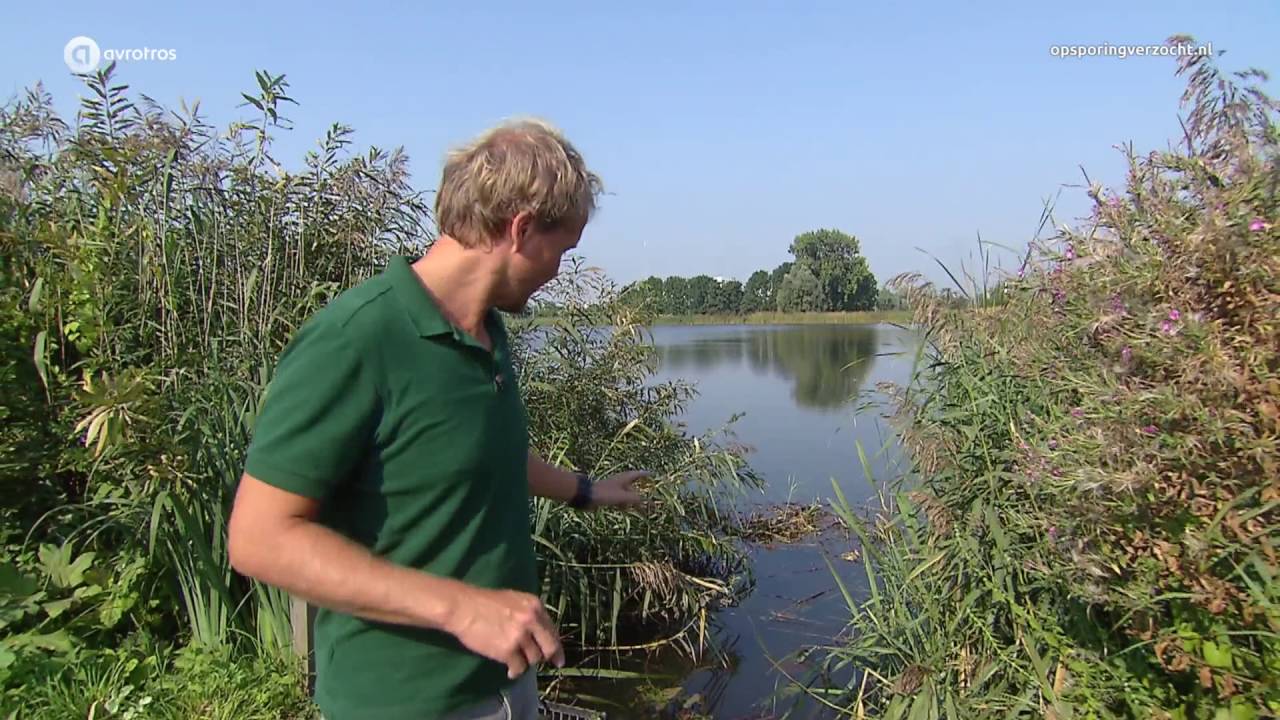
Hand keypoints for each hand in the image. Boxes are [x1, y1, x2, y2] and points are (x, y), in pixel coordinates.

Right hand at [444, 584, 564, 678]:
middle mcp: (531, 620)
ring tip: (516, 661)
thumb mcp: (514, 600)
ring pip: (533, 658)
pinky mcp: (507, 650)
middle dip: (549, 657)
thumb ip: (529, 614)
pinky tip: (511, 671)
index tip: (558, 658)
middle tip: (546, 664)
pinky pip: (519, 667)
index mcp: (535, 605)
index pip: (552, 630)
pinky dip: (515, 671)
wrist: (462, 607)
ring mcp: (520, 636)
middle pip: (549, 647)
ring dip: (526, 662)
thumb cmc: (484, 602)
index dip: (556, 646)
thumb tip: (540, 633)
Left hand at [589, 470, 648, 508]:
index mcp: (624, 478)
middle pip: (633, 486)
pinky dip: (623, 503)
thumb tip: (649, 503)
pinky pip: (618, 499)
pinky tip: (623, 509)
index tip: (653, 474)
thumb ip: (637, 499)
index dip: (646, 474)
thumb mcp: (624, 496)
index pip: (638, 474)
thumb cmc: (605, 493)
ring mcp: (612, 488)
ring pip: (625, 493)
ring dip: (631, 499)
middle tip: (648, 496)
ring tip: (638, 506)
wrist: (585, 495)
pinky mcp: (606, 495)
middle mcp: (619, 482)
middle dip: (640, 491)